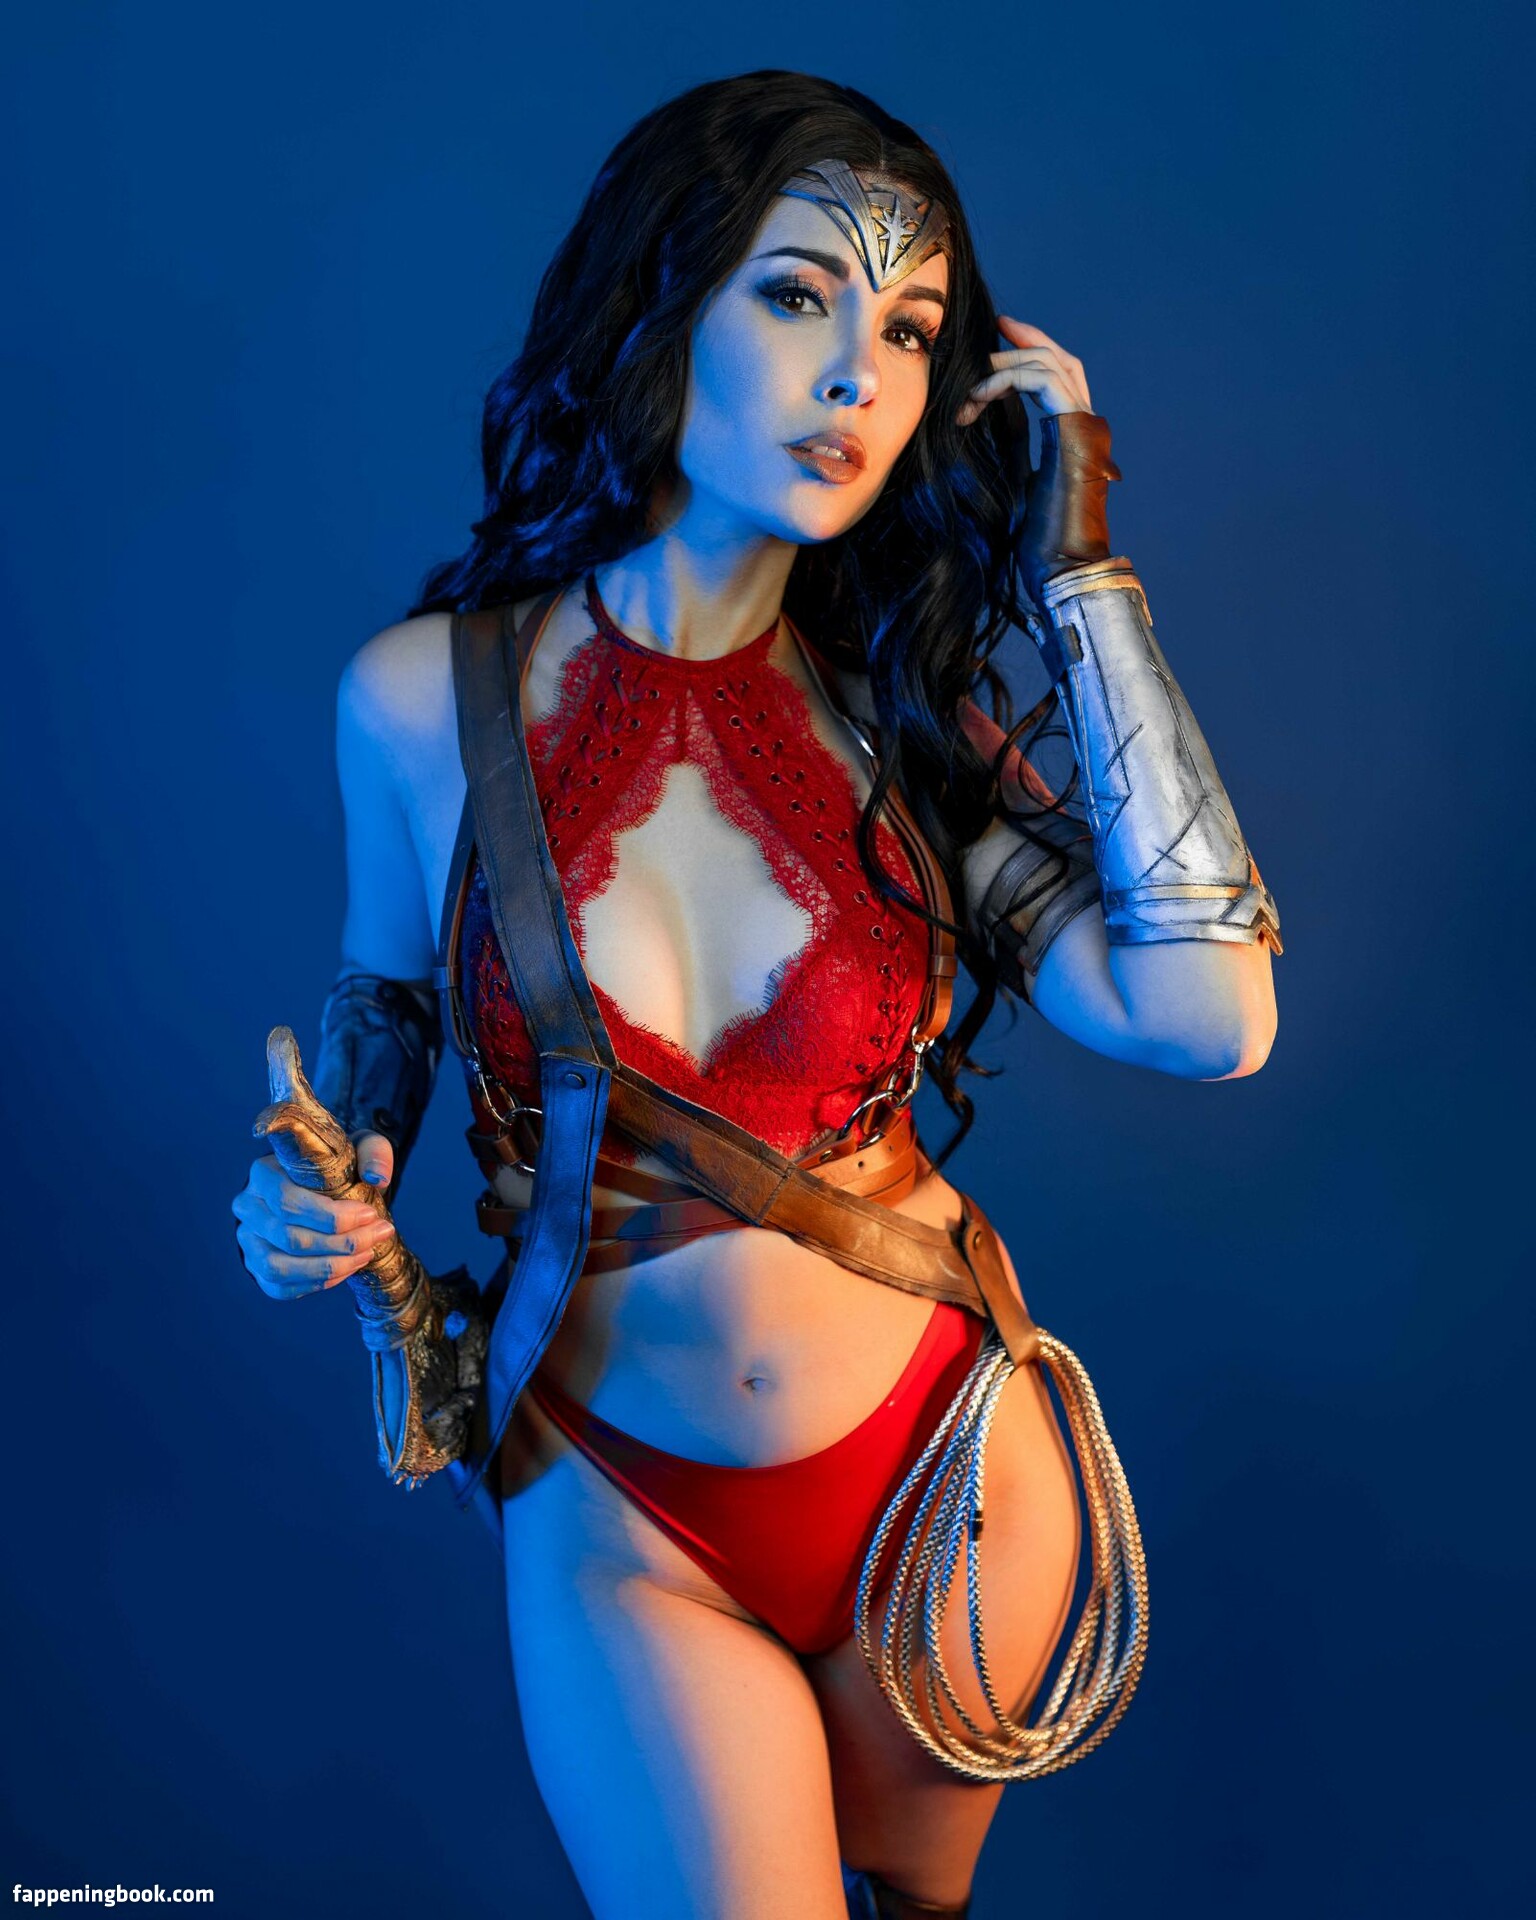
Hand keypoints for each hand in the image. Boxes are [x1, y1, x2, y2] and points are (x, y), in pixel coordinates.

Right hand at [232, 1134, 397, 1300]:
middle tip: (379, 1234)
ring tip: (366, 1254)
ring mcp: (247, 1240)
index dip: (331, 1216)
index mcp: (263, 1173)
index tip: (370, 1214)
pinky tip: (348, 1268)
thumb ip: (373, 1152)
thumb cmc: (336, 1168)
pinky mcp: (256, 1267)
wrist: (319, 1191)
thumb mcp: (357, 1148)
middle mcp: (248, 1207)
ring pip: (280, 1267)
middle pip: (288, 1237)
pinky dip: (317, 1283)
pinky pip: (280, 1287)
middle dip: (341, 1242)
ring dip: (330, 1267)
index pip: (288, 1201)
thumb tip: (377, 1177)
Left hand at [957, 315, 1120, 608]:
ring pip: (1050, 363)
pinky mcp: (1075, 429)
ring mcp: (1084, 426)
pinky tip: (976, 400)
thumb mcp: (1012, 486)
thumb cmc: (1036, 544)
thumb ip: (1005, 452)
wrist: (1059, 568)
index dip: (1028, 354)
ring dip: (1002, 367)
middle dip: (1023, 341)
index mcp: (1072, 437)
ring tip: (967, 390)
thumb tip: (970, 435)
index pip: (1057, 377)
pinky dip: (1006, 380)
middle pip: (1060, 359)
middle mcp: (1085, 425)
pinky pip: (1043, 379)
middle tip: (992, 328)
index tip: (994, 343)